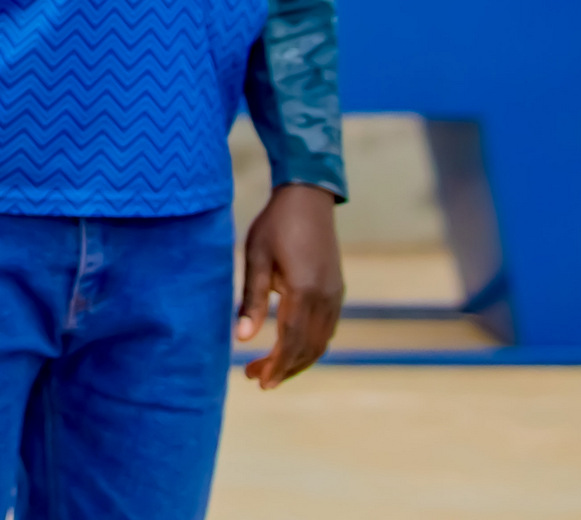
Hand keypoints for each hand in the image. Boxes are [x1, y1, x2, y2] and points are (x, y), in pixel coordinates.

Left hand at [237, 183, 343, 386]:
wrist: (308, 199)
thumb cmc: (275, 225)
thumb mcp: (255, 258)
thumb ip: (251, 299)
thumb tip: (242, 338)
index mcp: (304, 291)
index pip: (291, 341)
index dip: (276, 365)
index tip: (259, 381)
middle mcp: (326, 298)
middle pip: (308, 349)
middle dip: (283, 368)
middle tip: (255, 379)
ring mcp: (335, 296)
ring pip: (321, 343)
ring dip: (297, 361)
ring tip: (269, 369)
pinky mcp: (337, 291)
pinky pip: (326, 330)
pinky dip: (309, 346)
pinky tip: (288, 347)